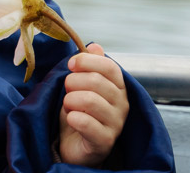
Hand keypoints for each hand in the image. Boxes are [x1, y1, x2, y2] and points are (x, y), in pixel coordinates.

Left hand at [58, 43, 128, 166]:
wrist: (74, 144)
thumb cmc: (80, 111)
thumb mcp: (82, 85)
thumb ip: (90, 65)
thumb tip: (95, 46)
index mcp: (118, 87)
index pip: (109, 66)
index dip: (86, 62)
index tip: (70, 64)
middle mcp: (122, 105)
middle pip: (97, 81)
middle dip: (73, 82)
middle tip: (67, 90)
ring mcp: (116, 124)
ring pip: (90, 101)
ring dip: (71, 100)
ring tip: (68, 106)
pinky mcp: (105, 142)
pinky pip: (88, 124)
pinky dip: (74, 118)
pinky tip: (71, 118)